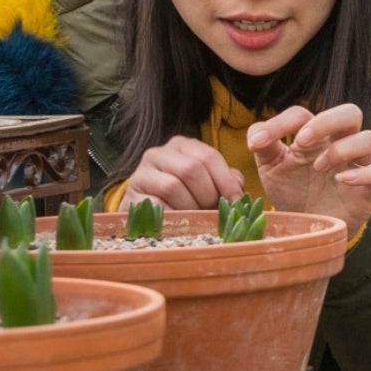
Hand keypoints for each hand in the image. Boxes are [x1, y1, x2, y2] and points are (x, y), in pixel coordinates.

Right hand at [124, 135, 241, 210]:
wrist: (146, 213)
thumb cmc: (185, 198)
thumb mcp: (208, 184)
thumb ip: (227, 182)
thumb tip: (239, 192)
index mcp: (182, 146)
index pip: (209, 156)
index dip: (226, 181)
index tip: (235, 202)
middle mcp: (159, 153)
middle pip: (191, 169)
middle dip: (207, 195)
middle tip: (213, 212)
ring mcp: (141, 173)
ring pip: (172, 187)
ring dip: (190, 207)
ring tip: (196, 218)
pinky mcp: (131, 195)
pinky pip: (156, 206)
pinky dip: (173, 218)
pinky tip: (179, 224)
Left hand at [247, 102, 370, 239]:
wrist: (306, 228)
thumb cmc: (292, 192)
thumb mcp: (270, 168)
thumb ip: (263, 146)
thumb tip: (256, 136)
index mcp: (315, 135)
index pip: (303, 114)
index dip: (281, 123)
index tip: (257, 144)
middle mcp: (340, 144)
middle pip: (350, 112)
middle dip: (326, 121)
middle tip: (301, 142)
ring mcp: (357, 165)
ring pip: (370, 139)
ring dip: (343, 148)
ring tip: (319, 167)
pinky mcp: (370, 189)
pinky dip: (364, 175)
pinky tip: (342, 181)